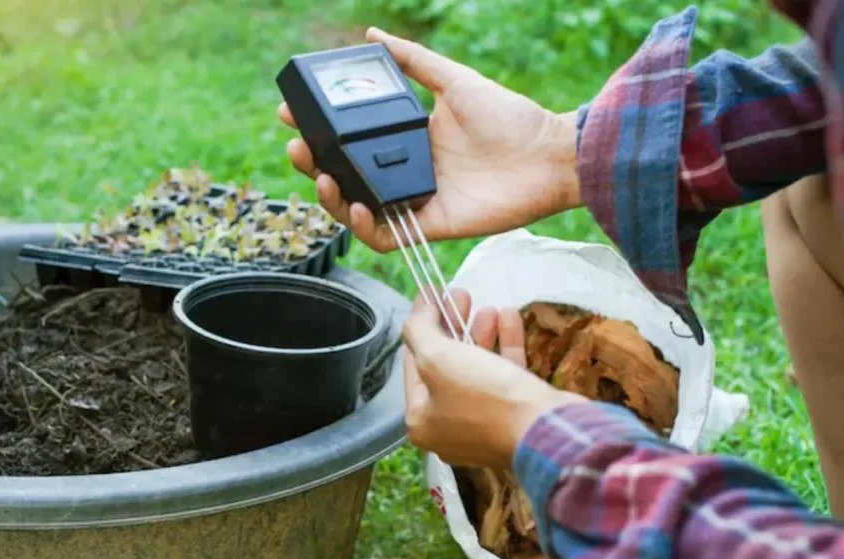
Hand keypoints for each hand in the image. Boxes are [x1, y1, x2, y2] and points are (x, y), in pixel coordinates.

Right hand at [278, 27, 580, 252]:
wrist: (549, 156)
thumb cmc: (510, 118)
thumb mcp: (455, 81)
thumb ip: (415, 62)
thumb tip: (371, 36)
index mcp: (406, 139)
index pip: (350, 139)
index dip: (319, 130)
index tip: (293, 113)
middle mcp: (404, 171)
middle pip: (344, 175)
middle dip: (313, 163)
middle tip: (298, 145)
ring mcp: (414, 201)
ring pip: (356, 209)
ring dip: (331, 197)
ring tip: (322, 175)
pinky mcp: (429, 226)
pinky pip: (386, 237)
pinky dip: (364, 228)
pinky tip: (356, 207)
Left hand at [402, 290, 584, 468]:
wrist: (546, 431)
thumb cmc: (483, 396)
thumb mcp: (438, 358)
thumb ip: (419, 331)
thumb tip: (418, 313)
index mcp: (421, 419)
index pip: (413, 363)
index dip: (422, 325)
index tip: (431, 295)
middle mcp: (448, 427)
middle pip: (446, 365)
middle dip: (454, 326)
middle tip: (461, 295)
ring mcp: (483, 425)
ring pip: (477, 369)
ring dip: (481, 334)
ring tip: (489, 306)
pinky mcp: (515, 418)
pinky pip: (503, 377)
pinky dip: (506, 346)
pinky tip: (510, 316)